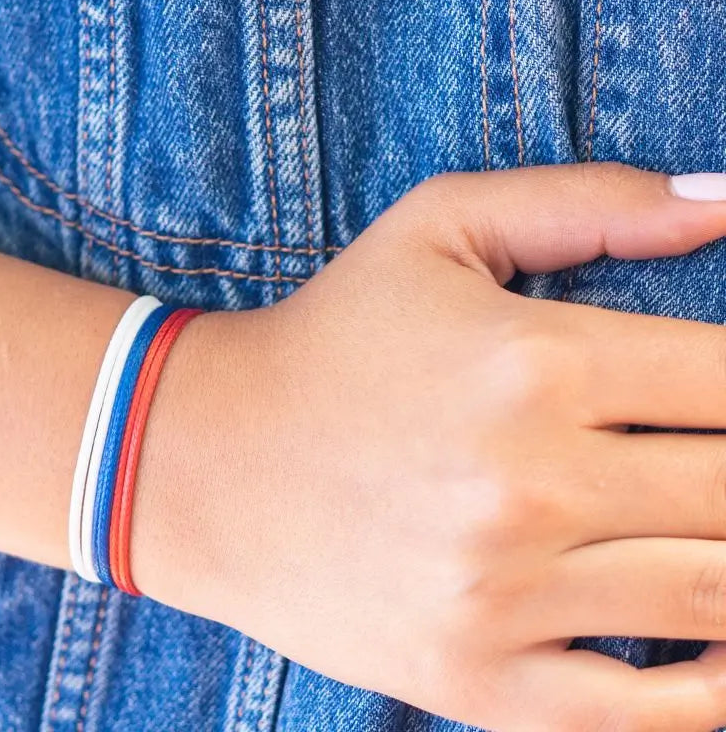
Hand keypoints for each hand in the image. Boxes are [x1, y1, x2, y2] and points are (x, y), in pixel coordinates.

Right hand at [138, 163, 725, 731]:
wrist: (208, 459)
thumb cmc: (332, 334)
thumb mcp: (437, 227)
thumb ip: (589, 201)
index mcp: (532, 362)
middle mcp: (528, 485)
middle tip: (717, 455)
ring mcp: (505, 596)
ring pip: (721, 598)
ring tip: (710, 518)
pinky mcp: (479, 680)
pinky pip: (655, 712)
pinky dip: (720, 682)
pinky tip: (716, 628)